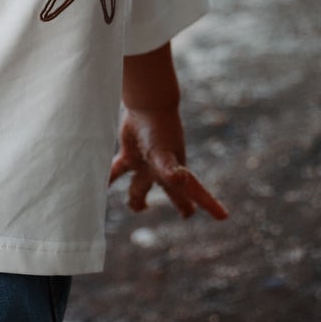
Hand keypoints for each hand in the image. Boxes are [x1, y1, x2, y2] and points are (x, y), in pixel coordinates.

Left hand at [109, 104, 227, 220]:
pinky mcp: (129, 154)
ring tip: (135, 206)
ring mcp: (145, 163)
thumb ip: (170, 168)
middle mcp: (162, 171)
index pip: (195, 193)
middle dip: (181, 204)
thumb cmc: (158, 129)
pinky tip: (96, 185)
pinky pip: (116, 171)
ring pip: (141, 186)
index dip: (209, 205)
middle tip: (188, 214)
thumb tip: (180, 179)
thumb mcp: (164, 152)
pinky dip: (108, 178)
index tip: (224, 216)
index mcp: (176, 173)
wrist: (146, 104)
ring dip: (137, 197)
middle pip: (173, 193)